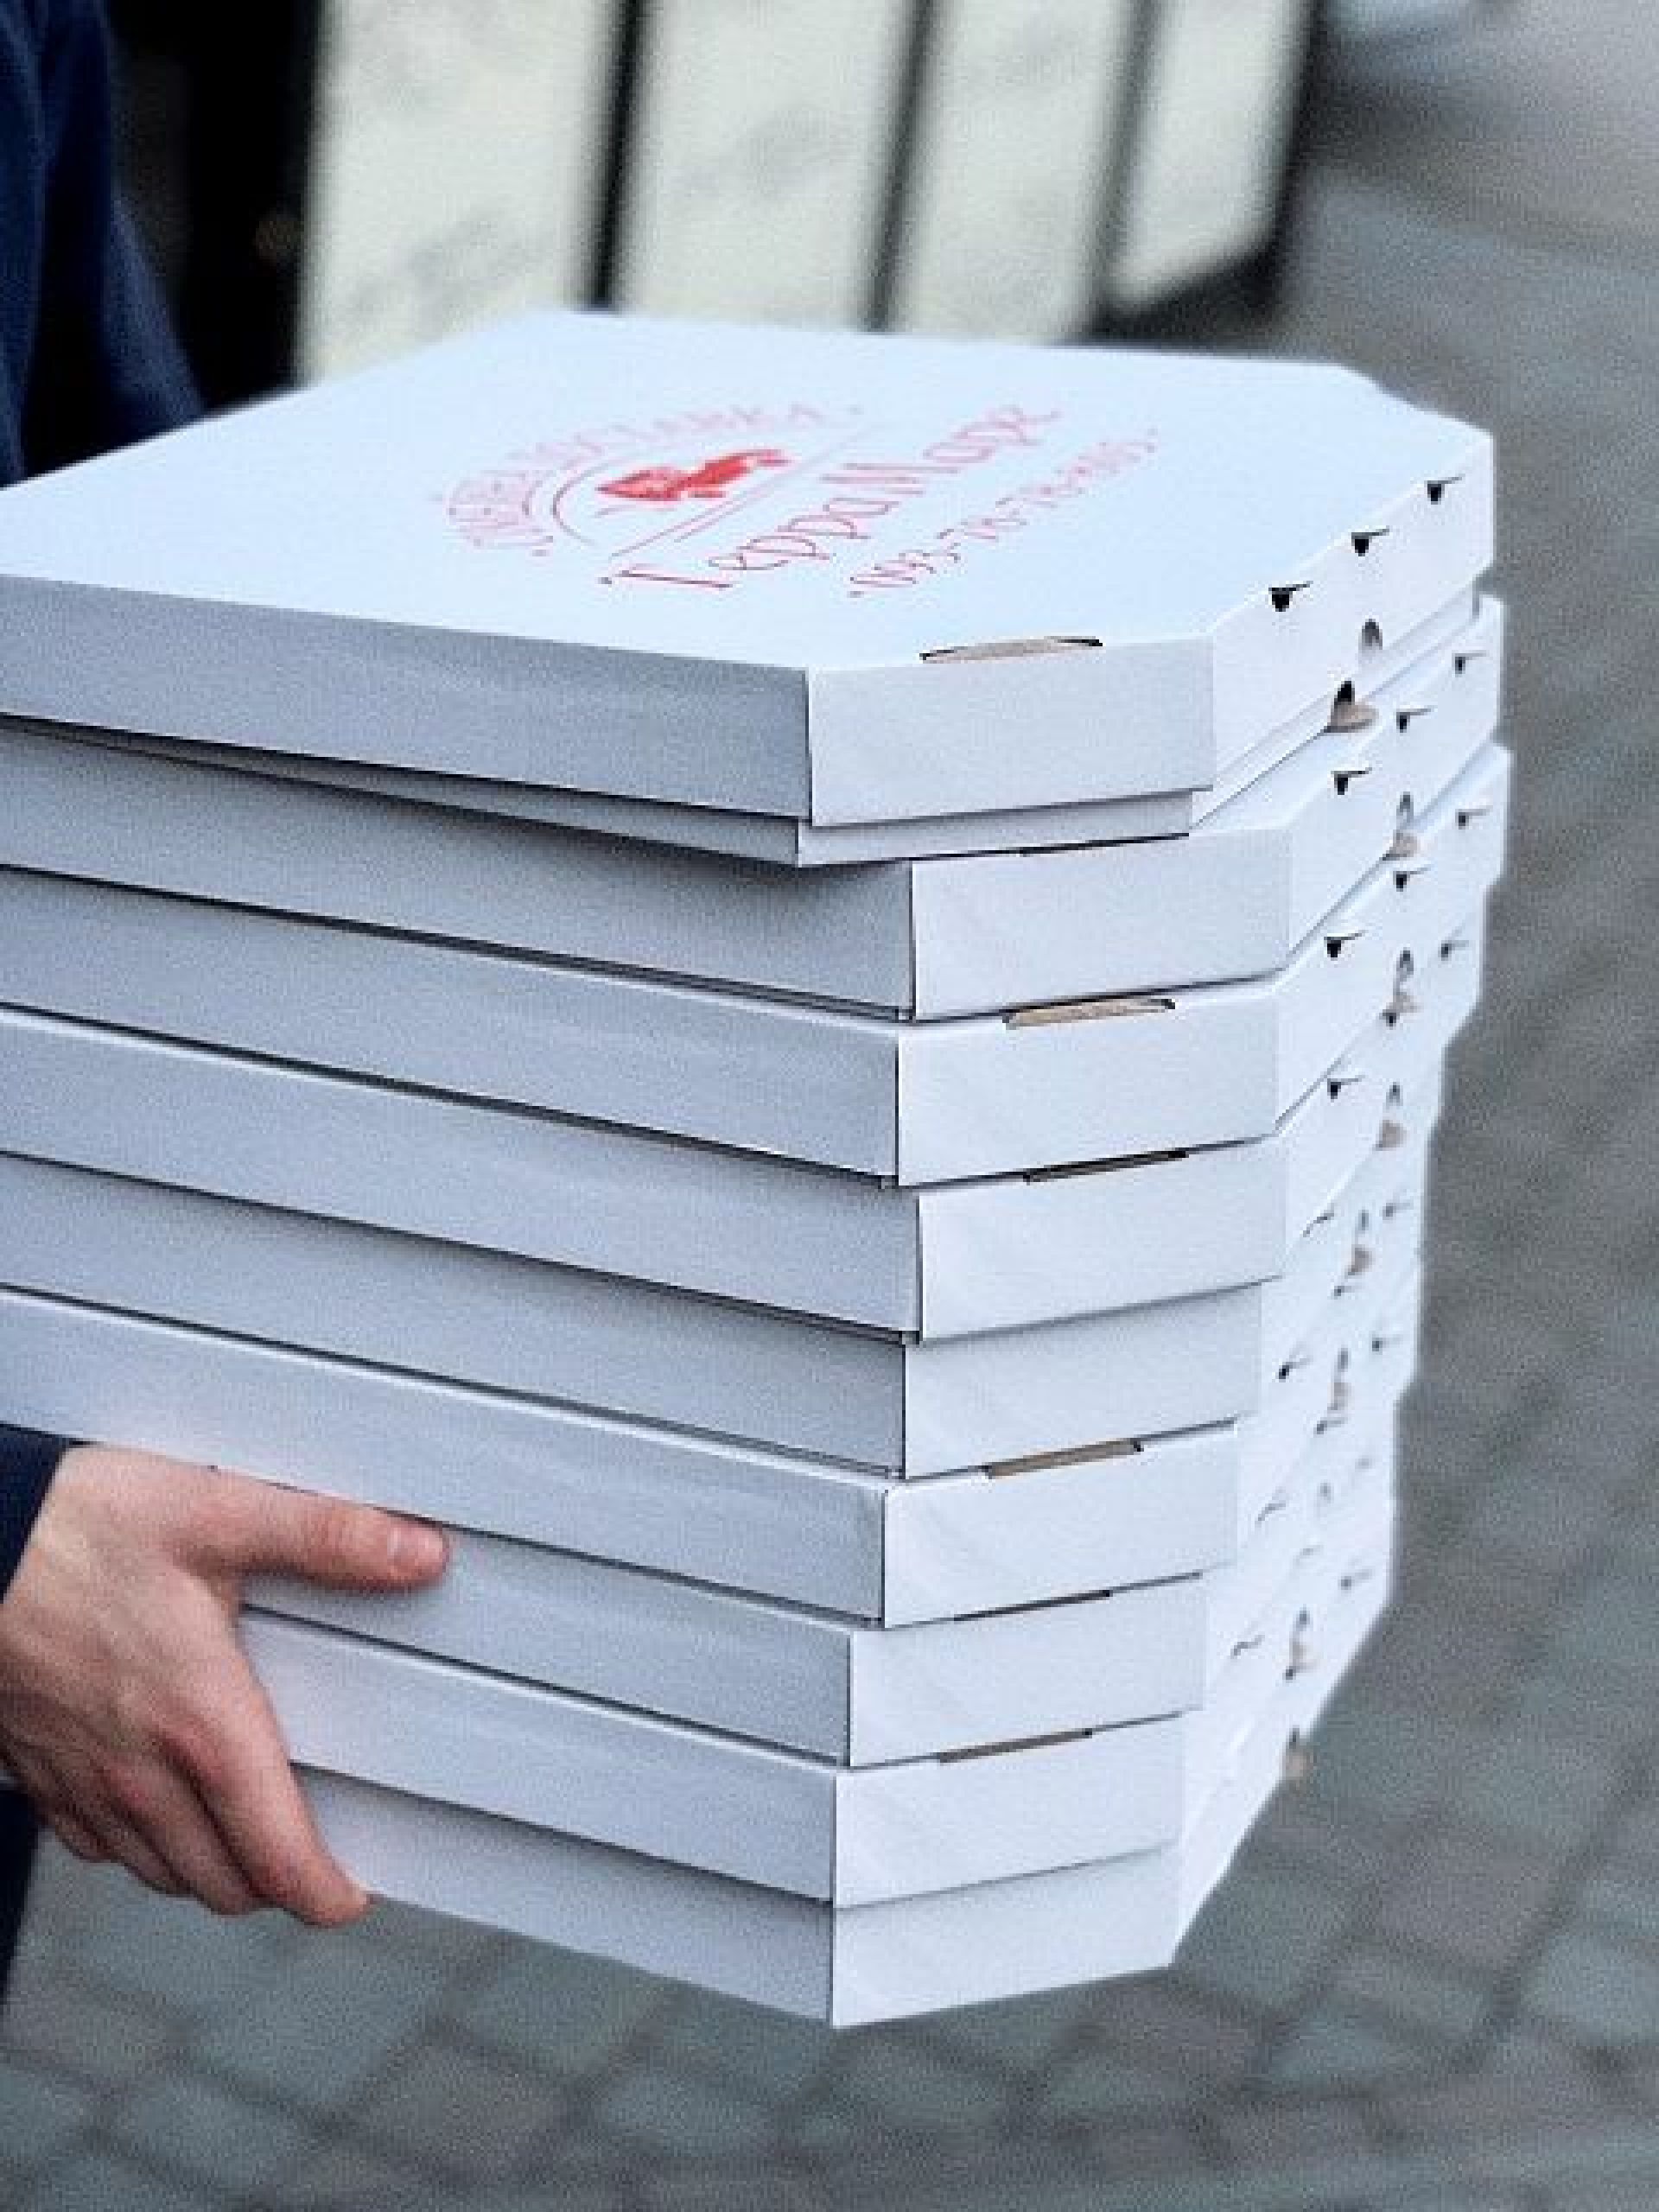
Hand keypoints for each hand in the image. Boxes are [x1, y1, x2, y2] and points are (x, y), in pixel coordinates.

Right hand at [0, 1445, 447, 1922]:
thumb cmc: (80, 1526)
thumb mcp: (217, 1512)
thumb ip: (325, 1537)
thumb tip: (419, 1554)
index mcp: (203, 1725)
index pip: (276, 1858)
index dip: (324, 1894)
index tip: (351, 1895)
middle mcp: (142, 1775)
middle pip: (224, 1885)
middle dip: (274, 1883)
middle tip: (310, 1852)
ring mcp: (83, 1783)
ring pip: (160, 1874)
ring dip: (209, 1868)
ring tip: (245, 1829)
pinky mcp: (36, 1774)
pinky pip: (99, 1847)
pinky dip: (140, 1844)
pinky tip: (161, 1799)